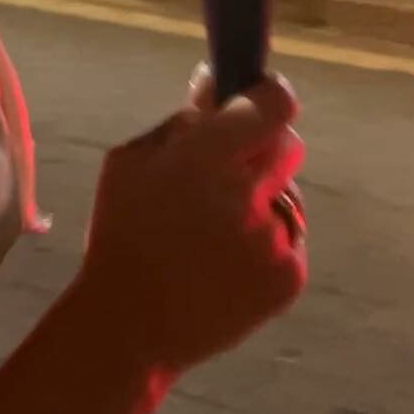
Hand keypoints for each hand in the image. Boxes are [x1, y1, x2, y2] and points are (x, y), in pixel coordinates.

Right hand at [76, 72, 305, 379]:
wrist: (131, 325)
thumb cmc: (122, 233)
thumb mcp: (130, 161)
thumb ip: (181, 122)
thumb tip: (217, 88)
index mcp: (206, 158)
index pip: (274, 105)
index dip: (268, 95)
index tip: (254, 96)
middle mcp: (249, 194)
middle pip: (289, 143)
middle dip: (263, 146)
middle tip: (231, 165)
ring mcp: (276, 239)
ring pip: (289, 193)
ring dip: (262, 198)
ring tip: (217, 229)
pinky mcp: (291, 276)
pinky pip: (288, 238)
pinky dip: (265, 241)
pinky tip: (226, 260)